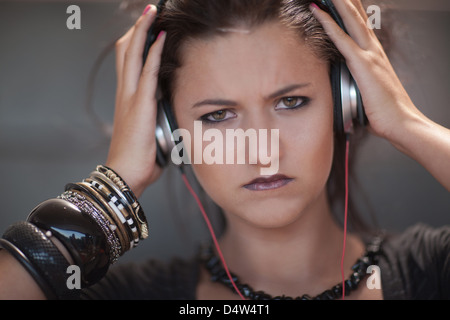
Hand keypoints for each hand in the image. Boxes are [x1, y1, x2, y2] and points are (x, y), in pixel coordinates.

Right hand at [106, 5, 165, 197]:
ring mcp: (131, 97)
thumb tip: (168, 116)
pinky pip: (148, 72)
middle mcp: (126, 93)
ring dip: (144, 31)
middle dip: (138, 28)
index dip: (136, 42)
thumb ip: (154, 118)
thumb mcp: (147, 132)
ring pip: (133, 54)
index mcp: (127, 99)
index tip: (147, 27)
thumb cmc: (138, 158)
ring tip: (153, 12)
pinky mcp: (140, 104)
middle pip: (126, 51)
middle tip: (149, 11)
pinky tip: (160, 37)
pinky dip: (154, 52)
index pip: (129, 62)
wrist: (126, 174)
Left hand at [310, 0, 423, 140]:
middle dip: (345, 1)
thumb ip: (359, 82)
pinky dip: (330, 25)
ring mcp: (370, 56)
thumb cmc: (385, 111)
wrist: (401, 122)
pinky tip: (320, 14)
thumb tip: (348, 85)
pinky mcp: (364, 66)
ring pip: (350, 22)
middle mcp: (374, 51)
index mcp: (375, 56)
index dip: (351, 11)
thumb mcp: (370, 91)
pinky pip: (342, 40)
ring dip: (338, 4)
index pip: (361, 26)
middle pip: (357, 17)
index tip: (341, 0)